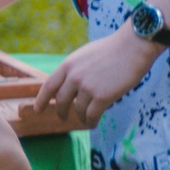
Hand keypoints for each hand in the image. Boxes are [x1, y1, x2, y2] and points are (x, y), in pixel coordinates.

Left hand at [31, 28, 161, 126]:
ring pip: (78, 110)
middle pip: (61, 101)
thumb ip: (75, 69)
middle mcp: (74, 77)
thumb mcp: (85, 55)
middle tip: (63, 118)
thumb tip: (70, 84)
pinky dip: (91, 122)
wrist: (133, 46)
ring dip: (81, 117)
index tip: (37, 110)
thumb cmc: (113, 48)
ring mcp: (87, 87)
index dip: (41, 100)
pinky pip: (91, 115)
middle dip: (61, 112)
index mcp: (68, 65)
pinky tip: (93, 124)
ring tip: (85, 120)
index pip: (49, 86)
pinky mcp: (102, 97)